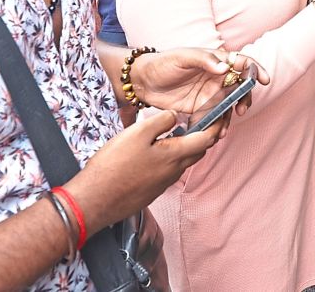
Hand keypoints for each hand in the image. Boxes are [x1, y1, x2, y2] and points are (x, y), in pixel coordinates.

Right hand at [64, 109, 223, 231]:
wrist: (94, 201)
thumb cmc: (113, 165)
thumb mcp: (137, 133)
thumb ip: (160, 121)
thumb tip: (175, 116)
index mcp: (174, 155)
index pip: (207, 139)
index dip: (217, 125)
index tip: (220, 114)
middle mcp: (174, 172)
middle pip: (199, 151)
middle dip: (205, 135)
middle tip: (203, 120)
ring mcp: (163, 184)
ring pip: (184, 162)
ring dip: (187, 147)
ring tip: (180, 132)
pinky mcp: (152, 191)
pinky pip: (169, 172)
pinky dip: (172, 158)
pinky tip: (158, 151)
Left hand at [133, 48, 269, 115]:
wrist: (142, 81)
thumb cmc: (163, 63)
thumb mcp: (183, 57)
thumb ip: (204, 60)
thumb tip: (225, 68)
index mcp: (216, 62)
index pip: (242, 63)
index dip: (255, 70)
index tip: (262, 80)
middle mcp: (217, 78)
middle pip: (240, 87)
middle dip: (245, 99)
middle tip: (241, 109)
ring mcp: (210, 95)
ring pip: (229, 106)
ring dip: (231, 117)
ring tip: (223, 128)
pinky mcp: (200, 110)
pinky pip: (215, 118)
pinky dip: (219, 126)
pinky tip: (216, 133)